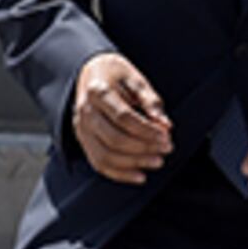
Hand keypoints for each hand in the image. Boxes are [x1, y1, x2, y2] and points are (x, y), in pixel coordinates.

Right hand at [72, 52, 172, 182]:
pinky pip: (99, 164)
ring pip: (105, 156)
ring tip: (157, 161)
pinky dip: (120, 174)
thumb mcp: (136, 78)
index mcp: (97, 91)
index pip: (123, 117)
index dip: (146, 130)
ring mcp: (81, 129)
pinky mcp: (83, 141)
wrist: (90, 73)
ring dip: (134, 163)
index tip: (166, 136)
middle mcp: (85, 112)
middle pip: (114, 139)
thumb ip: (151, 101)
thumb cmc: (116, 75)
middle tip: (166, 149)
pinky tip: (140, 176)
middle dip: (143, 148)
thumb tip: (165, 125)